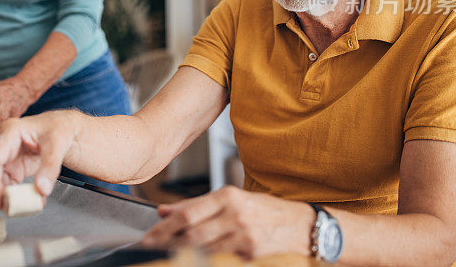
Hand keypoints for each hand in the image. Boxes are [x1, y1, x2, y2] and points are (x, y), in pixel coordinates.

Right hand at [0, 111, 75, 209]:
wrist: (65, 128)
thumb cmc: (60, 128)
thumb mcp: (59, 144)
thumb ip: (50, 167)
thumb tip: (42, 189)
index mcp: (11, 132)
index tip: (0, 199)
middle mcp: (4, 144)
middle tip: (7, 207)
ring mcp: (7, 157)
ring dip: (1, 195)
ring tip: (18, 207)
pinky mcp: (13, 167)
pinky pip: (5, 185)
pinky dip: (12, 196)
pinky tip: (26, 201)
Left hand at [141, 186, 313, 259]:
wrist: (306, 227)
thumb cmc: (268, 212)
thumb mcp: (233, 200)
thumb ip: (198, 205)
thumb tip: (164, 211)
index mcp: (228, 196)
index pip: (188, 213)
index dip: (164, 228)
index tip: (148, 236)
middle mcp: (235, 214)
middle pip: (192, 233)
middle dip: (166, 243)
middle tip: (151, 248)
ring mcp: (245, 237)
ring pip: (204, 249)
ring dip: (183, 254)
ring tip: (168, 255)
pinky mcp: (253, 255)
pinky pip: (222, 260)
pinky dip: (205, 260)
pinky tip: (196, 260)